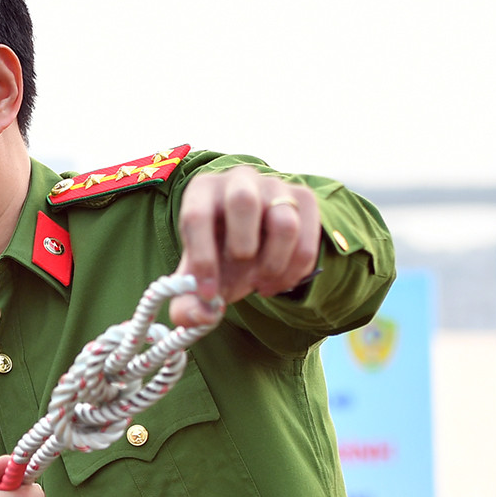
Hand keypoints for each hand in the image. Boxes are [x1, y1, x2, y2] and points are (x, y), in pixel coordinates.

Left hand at [170, 165, 321, 327]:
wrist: (254, 237)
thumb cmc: (217, 254)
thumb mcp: (197, 276)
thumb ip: (188, 303)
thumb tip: (200, 318)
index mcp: (202, 191)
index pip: (197, 216)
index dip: (202, 259)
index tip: (208, 295)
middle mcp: (238, 179)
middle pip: (243, 201)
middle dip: (242, 248)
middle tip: (240, 277)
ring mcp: (275, 185)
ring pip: (284, 223)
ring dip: (273, 265)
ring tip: (259, 285)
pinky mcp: (304, 198)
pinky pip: (308, 238)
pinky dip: (294, 271)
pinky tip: (277, 283)